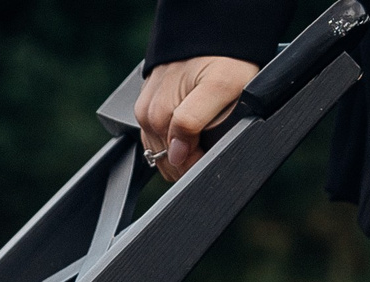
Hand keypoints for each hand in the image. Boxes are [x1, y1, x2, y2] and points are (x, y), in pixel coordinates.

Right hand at [135, 56, 259, 180]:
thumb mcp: (219, 88)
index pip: (175, 162)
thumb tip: (175, 153)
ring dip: (181, 150)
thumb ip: (192, 122)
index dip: (196, 164)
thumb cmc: (224, 57)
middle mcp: (147, 114)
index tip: (212, 153)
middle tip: (210, 141)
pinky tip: (188, 128)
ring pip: (160, 150)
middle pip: (166, 159)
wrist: (214, 29)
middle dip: (189, 158)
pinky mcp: (148, 102)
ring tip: (202, 133)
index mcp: (159, 115)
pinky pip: (156, 135)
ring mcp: (145, 108)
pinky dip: (173, 138)